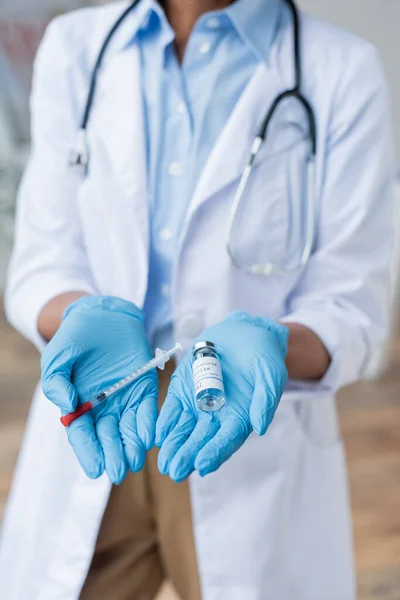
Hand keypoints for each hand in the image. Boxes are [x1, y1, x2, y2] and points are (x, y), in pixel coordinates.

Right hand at [41, 296, 157, 482]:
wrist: (102, 315)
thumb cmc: (75, 338)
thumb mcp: (58, 357)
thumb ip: (57, 381)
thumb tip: (67, 405)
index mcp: (80, 406)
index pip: (83, 435)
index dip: (89, 452)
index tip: (95, 469)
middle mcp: (104, 408)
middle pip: (108, 436)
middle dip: (113, 454)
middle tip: (119, 470)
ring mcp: (126, 398)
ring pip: (129, 428)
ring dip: (132, 445)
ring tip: (135, 460)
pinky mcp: (145, 387)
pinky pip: (148, 409)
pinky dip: (149, 423)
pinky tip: (150, 437)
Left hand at [155, 311, 287, 481]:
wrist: (244, 331)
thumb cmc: (263, 354)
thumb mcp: (271, 373)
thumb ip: (265, 399)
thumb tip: (259, 427)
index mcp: (240, 416)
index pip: (226, 439)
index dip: (215, 452)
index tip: (202, 465)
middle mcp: (218, 415)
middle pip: (202, 439)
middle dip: (189, 455)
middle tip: (176, 471)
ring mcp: (198, 403)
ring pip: (184, 428)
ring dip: (174, 445)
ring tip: (164, 462)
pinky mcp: (183, 389)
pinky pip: (172, 408)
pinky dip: (165, 421)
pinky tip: (157, 435)